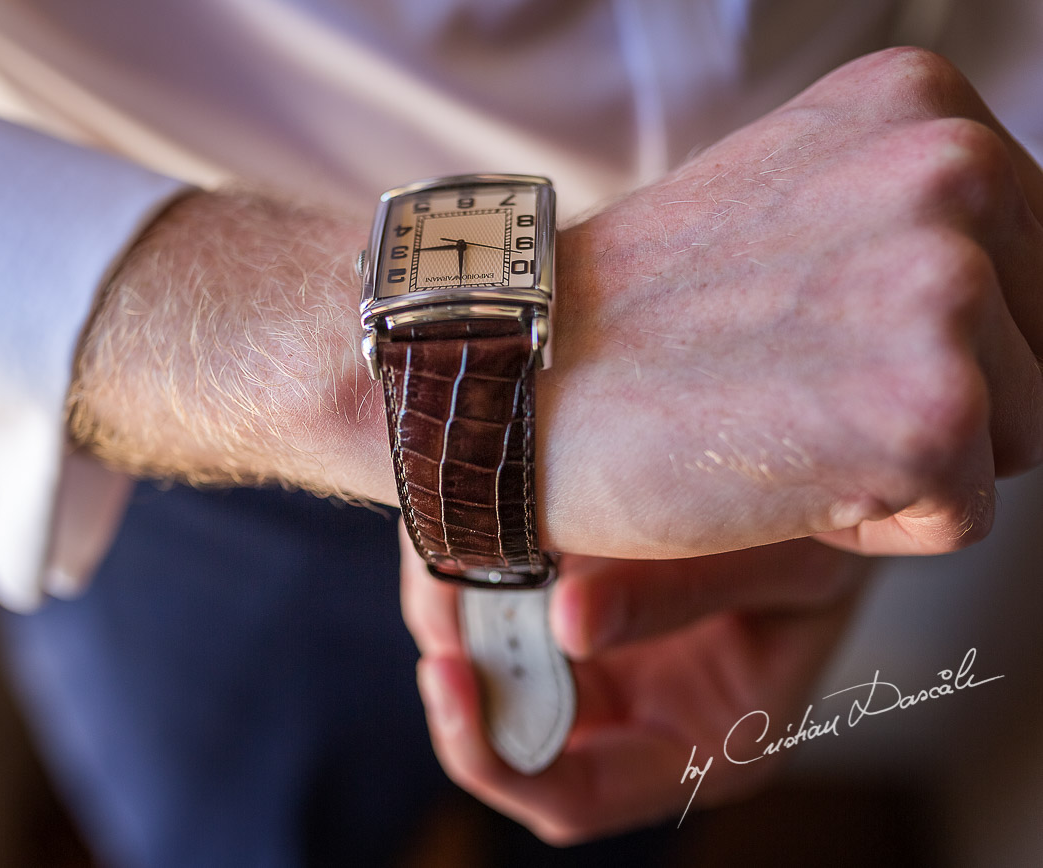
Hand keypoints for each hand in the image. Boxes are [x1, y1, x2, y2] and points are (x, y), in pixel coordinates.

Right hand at [72, 47, 1042, 561]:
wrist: (502, 372)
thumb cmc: (629, 322)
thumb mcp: (794, 208)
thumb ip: (913, 228)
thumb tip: (1001, 306)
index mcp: (924, 103)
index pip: (1029, 275)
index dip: (921, 344)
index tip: (801, 337)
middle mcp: (957, 164)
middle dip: (931, 404)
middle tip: (780, 385)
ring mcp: (945, 281)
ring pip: (1019, 438)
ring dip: (899, 463)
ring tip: (769, 419)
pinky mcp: (929, 405)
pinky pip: (962, 518)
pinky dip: (864, 526)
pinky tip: (763, 467)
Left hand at [401, 526, 870, 843]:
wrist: (841, 480)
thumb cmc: (841, 535)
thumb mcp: (785, 563)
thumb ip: (682, 592)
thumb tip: (567, 619)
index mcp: (700, 747)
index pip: (570, 795)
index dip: (494, 753)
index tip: (449, 671)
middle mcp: (641, 723)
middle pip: (509, 737)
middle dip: (460, 668)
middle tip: (433, 585)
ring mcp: (605, 669)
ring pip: (490, 664)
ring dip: (454, 610)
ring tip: (442, 533)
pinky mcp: (579, 611)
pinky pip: (499, 603)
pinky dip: (473, 566)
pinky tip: (466, 513)